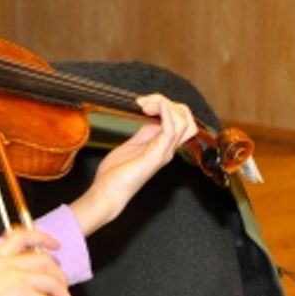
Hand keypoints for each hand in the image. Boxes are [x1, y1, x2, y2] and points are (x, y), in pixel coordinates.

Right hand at [0, 228, 72, 295]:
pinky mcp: (20, 293)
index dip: (43, 238)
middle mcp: (5, 262)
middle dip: (60, 278)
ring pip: (53, 282)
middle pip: (46, 261)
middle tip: (63, 293)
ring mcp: (13, 275)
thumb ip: (12, 286)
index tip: (55, 246)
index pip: (22, 236)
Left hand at [70, 93, 198, 235]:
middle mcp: (167, 149)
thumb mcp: (132, 145)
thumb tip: (152, 118)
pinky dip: (165, 113)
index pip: (179, 121)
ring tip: (146, 105)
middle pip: (186, 119)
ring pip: (183, 122)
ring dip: (165, 105)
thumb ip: (145, 133)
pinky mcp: (156, 154)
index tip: (144, 103)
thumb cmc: (116, 175)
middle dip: (169, 102)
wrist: (107, 193)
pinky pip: (171, 130)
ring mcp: (164, 152)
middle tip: (145, 102)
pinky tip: (154, 107)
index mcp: (162, 146)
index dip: (166, 106)